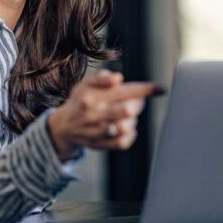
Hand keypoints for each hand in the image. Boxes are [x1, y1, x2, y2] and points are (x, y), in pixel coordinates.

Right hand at [47, 69, 162, 160]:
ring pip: (126, 127)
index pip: (123, 91)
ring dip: (132, 120)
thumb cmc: (80, 101)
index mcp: (91, 97)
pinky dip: (130, 135)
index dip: (144, 90)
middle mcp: (93, 115)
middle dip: (137, 105)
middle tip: (135, 103)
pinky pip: (122, 143)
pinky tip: (127, 128)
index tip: (160, 89)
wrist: (63, 128)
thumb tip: (118, 78)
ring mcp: (96, 132)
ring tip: (127, 116)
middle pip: (127, 110)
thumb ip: (101, 78)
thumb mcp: (84, 84)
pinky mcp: (99, 145)